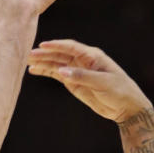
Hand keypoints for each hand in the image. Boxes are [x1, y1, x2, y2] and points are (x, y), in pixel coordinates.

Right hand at [27, 39, 149, 122]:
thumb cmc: (120, 91)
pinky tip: (34, 70)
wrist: (126, 107)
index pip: (71, 47)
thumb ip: (83, 77)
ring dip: (42, 62)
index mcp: (92, 56)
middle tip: (27, 54)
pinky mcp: (73, 82)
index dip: (56, 45)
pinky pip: (57, 74)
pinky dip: (46, 72)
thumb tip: (62, 72)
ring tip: (26, 61)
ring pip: (56, 64)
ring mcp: (76, 71)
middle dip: (44, 54)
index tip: (42, 45)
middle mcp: (82, 61)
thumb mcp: (103, 83)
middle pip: (60, 54)